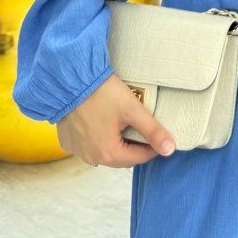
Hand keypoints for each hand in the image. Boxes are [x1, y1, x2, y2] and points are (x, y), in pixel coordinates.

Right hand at [56, 73, 177, 167]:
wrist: (71, 80)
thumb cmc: (102, 93)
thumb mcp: (132, 109)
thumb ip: (153, 130)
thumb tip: (170, 149)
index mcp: (109, 154)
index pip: (140, 157)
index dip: (153, 146)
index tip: (158, 133)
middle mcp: (91, 158)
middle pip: (122, 157)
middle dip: (134, 144)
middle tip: (140, 125)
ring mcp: (78, 151)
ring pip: (104, 151)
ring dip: (115, 142)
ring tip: (122, 122)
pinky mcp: (68, 142)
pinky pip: (88, 145)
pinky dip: (97, 138)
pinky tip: (101, 122)